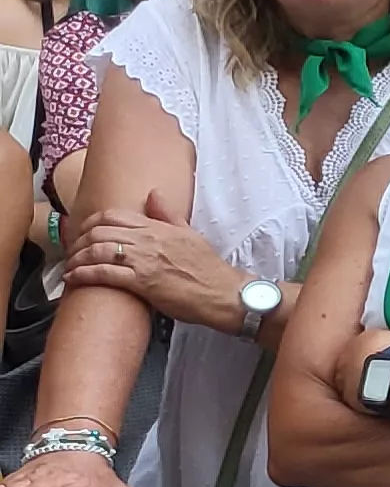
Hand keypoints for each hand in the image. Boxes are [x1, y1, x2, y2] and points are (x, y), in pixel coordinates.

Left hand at [63, 203, 253, 332]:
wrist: (222, 293)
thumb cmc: (208, 268)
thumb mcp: (190, 233)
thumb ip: (168, 214)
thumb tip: (153, 194)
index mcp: (158, 227)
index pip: (114, 216)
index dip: (90, 222)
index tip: (82, 231)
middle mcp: (148, 240)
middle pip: (99, 231)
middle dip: (78, 240)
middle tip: (72, 250)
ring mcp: (144, 261)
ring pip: (97, 250)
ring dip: (77, 257)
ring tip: (70, 265)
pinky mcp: (142, 282)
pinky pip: (103, 273)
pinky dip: (83, 274)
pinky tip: (74, 277)